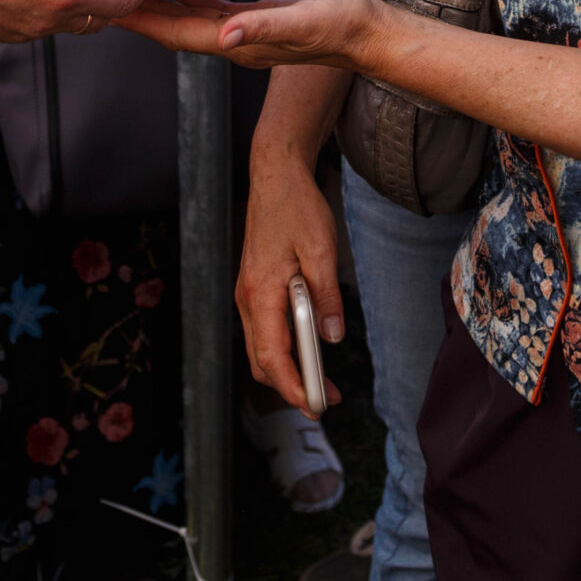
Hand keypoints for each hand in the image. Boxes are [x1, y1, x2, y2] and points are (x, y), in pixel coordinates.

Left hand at [116, 0, 379, 72]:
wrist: (368, 34)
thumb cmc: (341, 27)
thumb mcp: (303, 23)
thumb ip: (264, 28)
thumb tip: (225, 35)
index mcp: (238, 43)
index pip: (177, 34)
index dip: (142, 22)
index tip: (109, 8)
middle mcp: (234, 41)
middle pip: (173, 29)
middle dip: (139, 14)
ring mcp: (244, 33)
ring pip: (188, 21)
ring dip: (159, 7)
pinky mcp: (256, 20)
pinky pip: (211, 12)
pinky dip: (189, 1)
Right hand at [233, 134, 344, 409]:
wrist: (275, 176)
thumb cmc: (296, 207)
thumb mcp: (321, 249)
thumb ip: (326, 297)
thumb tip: (333, 338)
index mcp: (260, 291)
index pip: (271, 355)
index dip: (293, 386)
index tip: (316, 405)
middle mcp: (247, 298)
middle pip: (262, 361)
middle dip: (291, 387)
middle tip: (328, 400)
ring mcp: (248, 294)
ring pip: (261, 348)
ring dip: (289, 370)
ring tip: (323, 381)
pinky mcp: (255, 288)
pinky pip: (264, 330)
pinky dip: (284, 349)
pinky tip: (308, 350)